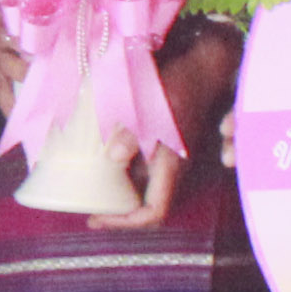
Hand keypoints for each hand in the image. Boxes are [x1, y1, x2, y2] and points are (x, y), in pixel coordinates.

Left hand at [91, 28, 244, 234]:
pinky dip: (119, 171)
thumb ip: (134, 131)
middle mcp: (171, 169)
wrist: (203, 69)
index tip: (95, 218)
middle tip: (87, 208)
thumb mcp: (153, 105)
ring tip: (87, 189)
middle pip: (146, 205)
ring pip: (142, 188)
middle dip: (117, 212)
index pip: (154, 212)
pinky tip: (98, 160)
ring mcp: (167, 158)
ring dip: (116, 192)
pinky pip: (140, 169)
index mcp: (171, 166)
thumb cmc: (180, 85)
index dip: (126, 222)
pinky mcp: (162, 146)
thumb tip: (113, 155)